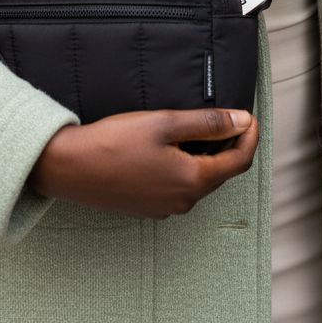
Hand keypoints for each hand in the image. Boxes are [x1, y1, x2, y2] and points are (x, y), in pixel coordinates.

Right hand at [27, 107, 258, 218]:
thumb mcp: (165, 123)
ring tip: (198, 126)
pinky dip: (186, 164)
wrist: (71, 168)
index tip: (250, 115)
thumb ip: (207, 123)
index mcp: (193, 181)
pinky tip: (171, 145)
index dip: (250, 136)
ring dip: (206, 154)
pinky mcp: (149, 206)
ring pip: (200, 178)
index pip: (239, 161)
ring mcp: (165, 207)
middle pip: (221, 171)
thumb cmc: (115, 142)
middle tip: (228, 116)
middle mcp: (184, 201)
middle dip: (229, 144)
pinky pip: (180, 185)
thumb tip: (242, 120)